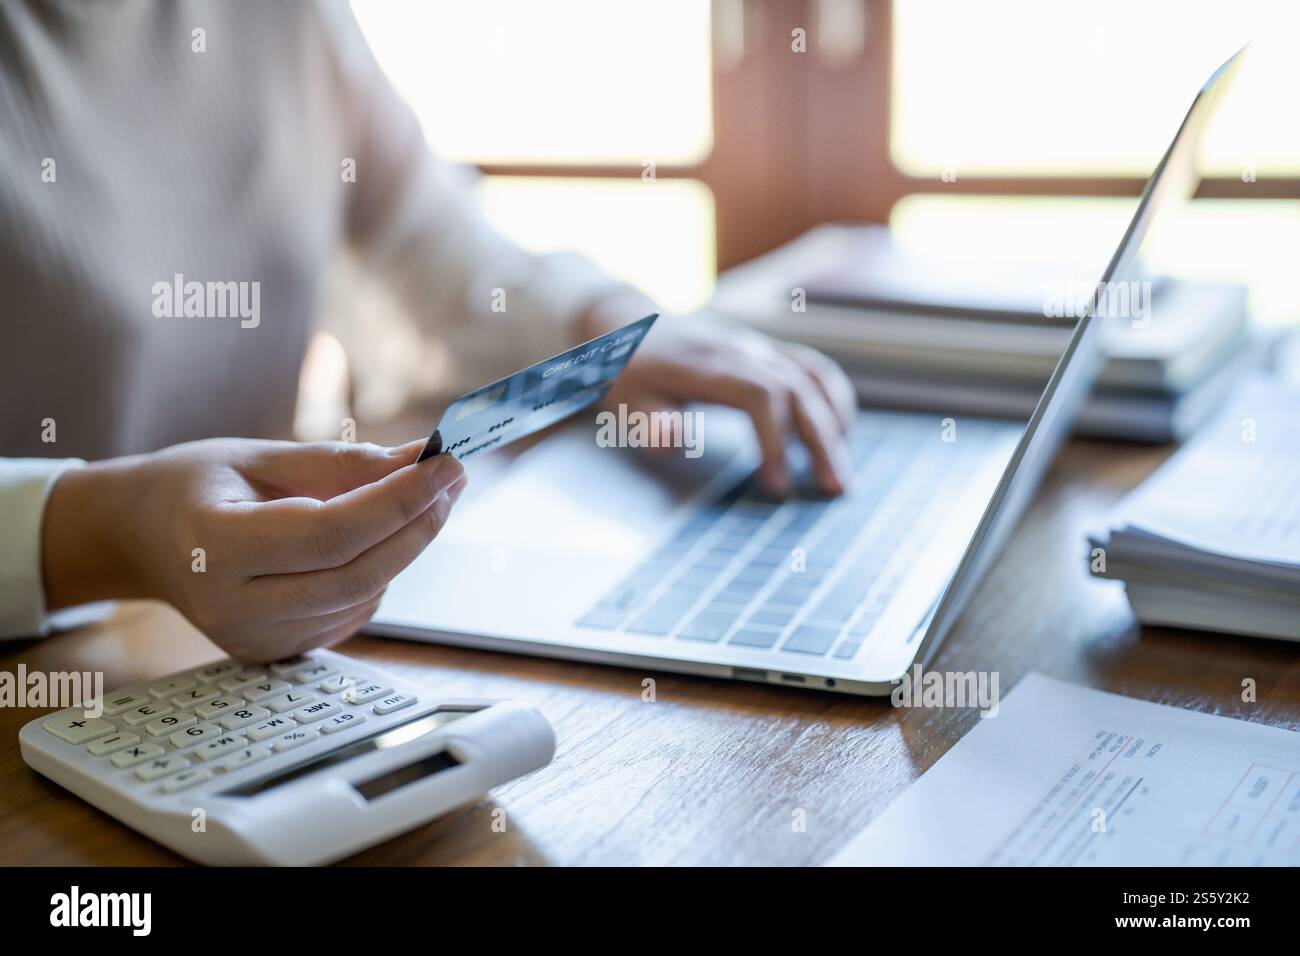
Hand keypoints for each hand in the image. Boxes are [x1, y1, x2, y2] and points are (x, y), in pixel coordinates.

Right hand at [41, 439, 465, 660]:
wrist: (143, 538)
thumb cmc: (197, 486)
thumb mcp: (259, 455)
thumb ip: (342, 462)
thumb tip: (420, 459)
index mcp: (214, 548)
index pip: (332, 533)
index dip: (400, 500)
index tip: (446, 464)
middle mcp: (232, 607)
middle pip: (357, 574)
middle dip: (418, 524)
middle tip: (452, 479)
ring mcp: (254, 639)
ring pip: (364, 596)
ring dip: (406, 546)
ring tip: (422, 497)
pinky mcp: (276, 653)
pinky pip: (352, 613)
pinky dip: (379, 572)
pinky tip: (378, 537)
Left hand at [582, 295, 856, 495]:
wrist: (630, 327)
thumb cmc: (628, 375)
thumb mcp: (622, 402)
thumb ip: (647, 423)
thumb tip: (671, 440)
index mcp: (708, 365)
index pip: (761, 393)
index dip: (776, 438)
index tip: (777, 486)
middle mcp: (742, 351)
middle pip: (797, 390)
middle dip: (819, 441)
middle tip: (832, 490)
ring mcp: (758, 348)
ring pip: (812, 380)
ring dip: (834, 425)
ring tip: (841, 473)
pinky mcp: (767, 352)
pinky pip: (813, 369)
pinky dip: (835, 399)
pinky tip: (841, 434)